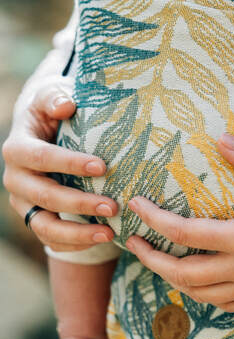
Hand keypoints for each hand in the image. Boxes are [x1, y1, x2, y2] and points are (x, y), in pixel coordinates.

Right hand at [2, 79, 116, 250]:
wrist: (46, 127)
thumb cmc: (53, 109)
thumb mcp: (52, 95)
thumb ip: (55, 97)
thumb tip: (65, 105)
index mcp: (17, 148)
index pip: (40, 157)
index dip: (68, 163)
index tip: (101, 166)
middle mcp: (16, 178)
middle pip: (43, 196)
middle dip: (78, 203)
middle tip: (112, 205)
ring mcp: (23, 201)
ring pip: (44, 226)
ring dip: (77, 233)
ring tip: (109, 232)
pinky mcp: (35, 217)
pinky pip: (51, 239)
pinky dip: (75, 244)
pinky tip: (102, 239)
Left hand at [125, 133, 233, 311]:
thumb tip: (220, 139)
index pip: (186, 235)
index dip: (154, 221)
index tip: (136, 206)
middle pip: (182, 274)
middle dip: (150, 258)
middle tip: (132, 241)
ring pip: (200, 295)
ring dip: (172, 279)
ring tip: (158, 259)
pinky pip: (224, 306)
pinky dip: (201, 295)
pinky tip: (198, 281)